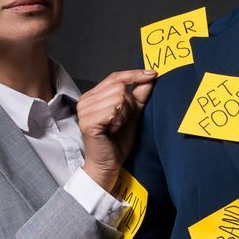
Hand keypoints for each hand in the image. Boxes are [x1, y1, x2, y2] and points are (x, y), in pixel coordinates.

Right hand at [78, 69, 156, 189]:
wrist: (108, 165)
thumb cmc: (118, 142)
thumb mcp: (132, 114)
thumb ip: (140, 96)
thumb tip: (150, 78)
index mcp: (93, 96)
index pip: (115, 77)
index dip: (134, 74)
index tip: (153, 73)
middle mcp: (85, 100)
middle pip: (119, 87)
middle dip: (128, 105)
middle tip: (122, 121)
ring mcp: (84, 110)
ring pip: (118, 98)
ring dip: (123, 115)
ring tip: (116, 127)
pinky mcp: (88, 121)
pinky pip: (113, 110)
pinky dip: (119, 121)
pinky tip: (113, 130)